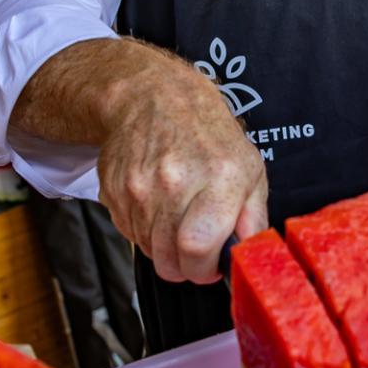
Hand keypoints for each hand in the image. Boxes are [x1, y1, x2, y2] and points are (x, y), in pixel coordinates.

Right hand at [96, 66, 267, 284]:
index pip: (198, 250)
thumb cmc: (206, 133)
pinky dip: (145, 229)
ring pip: (149, 251)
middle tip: (195, 249)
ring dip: (164, 247)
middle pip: (170, 261)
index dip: (204, 270)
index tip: (211, 265)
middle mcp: (174, 183)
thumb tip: (249, 254)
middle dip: (185, 266)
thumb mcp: (249, 167)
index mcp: (218, 179)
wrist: (152, 98)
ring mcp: (138, 188)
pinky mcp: (114, 191)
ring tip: (177, 216)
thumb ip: (253, 217)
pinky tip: (157, 203)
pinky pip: (130, 233)